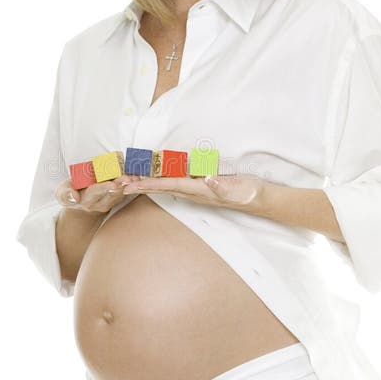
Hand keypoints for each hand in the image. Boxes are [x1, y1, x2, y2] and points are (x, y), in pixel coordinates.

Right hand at [54, 175, 142, 214]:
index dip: (104, 188)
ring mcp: (110, 202)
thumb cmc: (70, 192)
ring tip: (135, 173)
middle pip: (112, 193)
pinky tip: (135, 172)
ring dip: (128, 182)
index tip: (112, 185)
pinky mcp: (117, 198)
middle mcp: (99, 203)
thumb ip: (66, 194)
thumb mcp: (62, 193)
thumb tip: (73, 197)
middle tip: (129, 178)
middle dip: (120, 184)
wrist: (79, 201)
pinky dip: (130, 181)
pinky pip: (125, 189)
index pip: (95, 193)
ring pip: (121, 191)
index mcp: (86, 199)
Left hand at [121, 173, 269, 212]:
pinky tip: (155, 178)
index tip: (129, 184)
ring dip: (147, 183)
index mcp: (199, 190)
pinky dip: (161, 180)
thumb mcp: (239, 189)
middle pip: (162, 187)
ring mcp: (198, 190)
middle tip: (118, 183)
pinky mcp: (203, 187)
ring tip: (129, 180)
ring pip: (167, 186)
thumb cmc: (251, 194)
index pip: (168, 185)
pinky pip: (177, 183)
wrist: (262, 200)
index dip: (148, 184)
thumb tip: (207, 179)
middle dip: (140, 185)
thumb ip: (223, 186)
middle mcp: (195, 192)